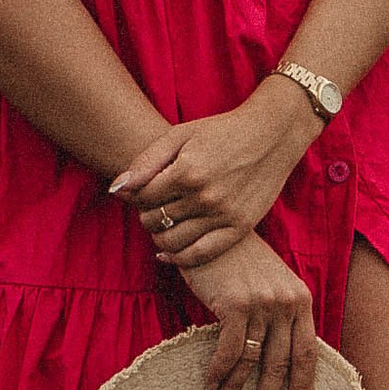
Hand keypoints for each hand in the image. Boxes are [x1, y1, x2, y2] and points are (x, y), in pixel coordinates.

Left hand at [109, 83, 320, 268]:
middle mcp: (204, 197)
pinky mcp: (240, 228)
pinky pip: (200, 255)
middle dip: (146, 215)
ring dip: (159, 236)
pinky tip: (168, 253)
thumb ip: (146, 161)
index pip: (142, 198)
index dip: (134, 197)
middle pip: (155, 220)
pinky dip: (179, 259)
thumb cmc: (222, 131)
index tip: (140, 192)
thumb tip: (117, 188)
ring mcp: (223, 215)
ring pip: (172, 241)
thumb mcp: (181, 135)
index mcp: (186, 172)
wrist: (272, 136)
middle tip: (151, 207)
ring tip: (162, 223)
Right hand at [178, 232, 318, 389]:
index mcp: (300, 299)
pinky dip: (218, 371)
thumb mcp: (268, 283)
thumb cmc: (235, 259)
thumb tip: (272, 362)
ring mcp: (263, 303)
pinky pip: (229, 351)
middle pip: (282, 363)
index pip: (308, 352)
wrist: (210, 227)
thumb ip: (276, 315)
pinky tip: (210, 385)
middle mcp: (287, 302)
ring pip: (252, 361)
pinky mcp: (237, 304)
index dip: (304, 386)